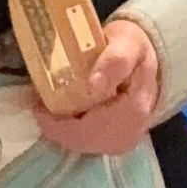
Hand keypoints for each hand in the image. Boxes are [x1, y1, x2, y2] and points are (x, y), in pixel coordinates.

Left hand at [33, 17, 160, 156]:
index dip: (56, 123)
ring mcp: (123, 142)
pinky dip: (71, 130)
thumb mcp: (127, 42)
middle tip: (39, 103)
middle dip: (54, 125)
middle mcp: (129, 134)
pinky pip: (87, 143)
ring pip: (81, 144)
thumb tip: (94, 85)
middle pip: (79, 141)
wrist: (148, 60)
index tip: (37, 103)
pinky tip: (65, 113)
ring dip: (61, 128)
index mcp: (132, 112)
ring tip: (48, 107)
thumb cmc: (134, 48)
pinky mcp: (117, 143)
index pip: (84, 130)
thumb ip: (114, 61)